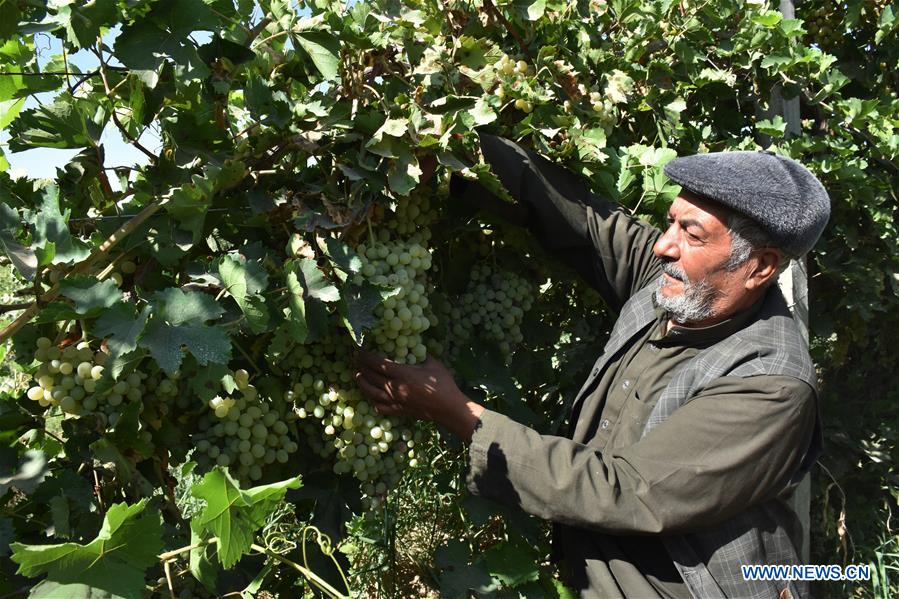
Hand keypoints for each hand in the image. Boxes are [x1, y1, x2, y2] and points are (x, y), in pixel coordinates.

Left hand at [355, 352, 484, 442]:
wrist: (448, 408)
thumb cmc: (443, 384)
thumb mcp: (433, 364)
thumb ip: (421, 355)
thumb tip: (415, 348)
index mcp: (402, 374)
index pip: (377, 363)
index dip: (366, 356)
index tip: (359, 349)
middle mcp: (394, 388)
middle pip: (371, 376)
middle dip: (361, 366)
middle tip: (355, 359)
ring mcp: (395, 401)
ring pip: (371, 392)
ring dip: (362, 383)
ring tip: (358, 375)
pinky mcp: (398, 411)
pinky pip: (380, 407)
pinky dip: (373, 401)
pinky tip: (371, 397)